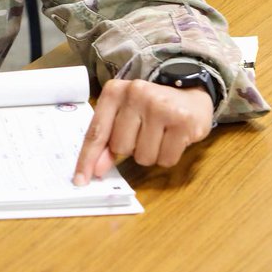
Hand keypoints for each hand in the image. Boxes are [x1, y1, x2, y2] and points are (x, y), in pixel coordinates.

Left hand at [73, 78, 213, 184]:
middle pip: (120, 147)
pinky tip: (173, 139)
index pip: (96, 132)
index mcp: (114, 92)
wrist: (190, 94)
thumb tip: (96, 169)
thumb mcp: (124, 114)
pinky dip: (167, 157)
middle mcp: (135, 95)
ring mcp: (161, 107)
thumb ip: (108, 139)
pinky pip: (166, 159)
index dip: (87, 159)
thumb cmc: (151, 108)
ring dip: (150, 154)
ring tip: (159, 135)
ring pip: (143, 157)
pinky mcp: (183, 122)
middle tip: (143, 133)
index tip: (81, 180)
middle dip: (130, 149)